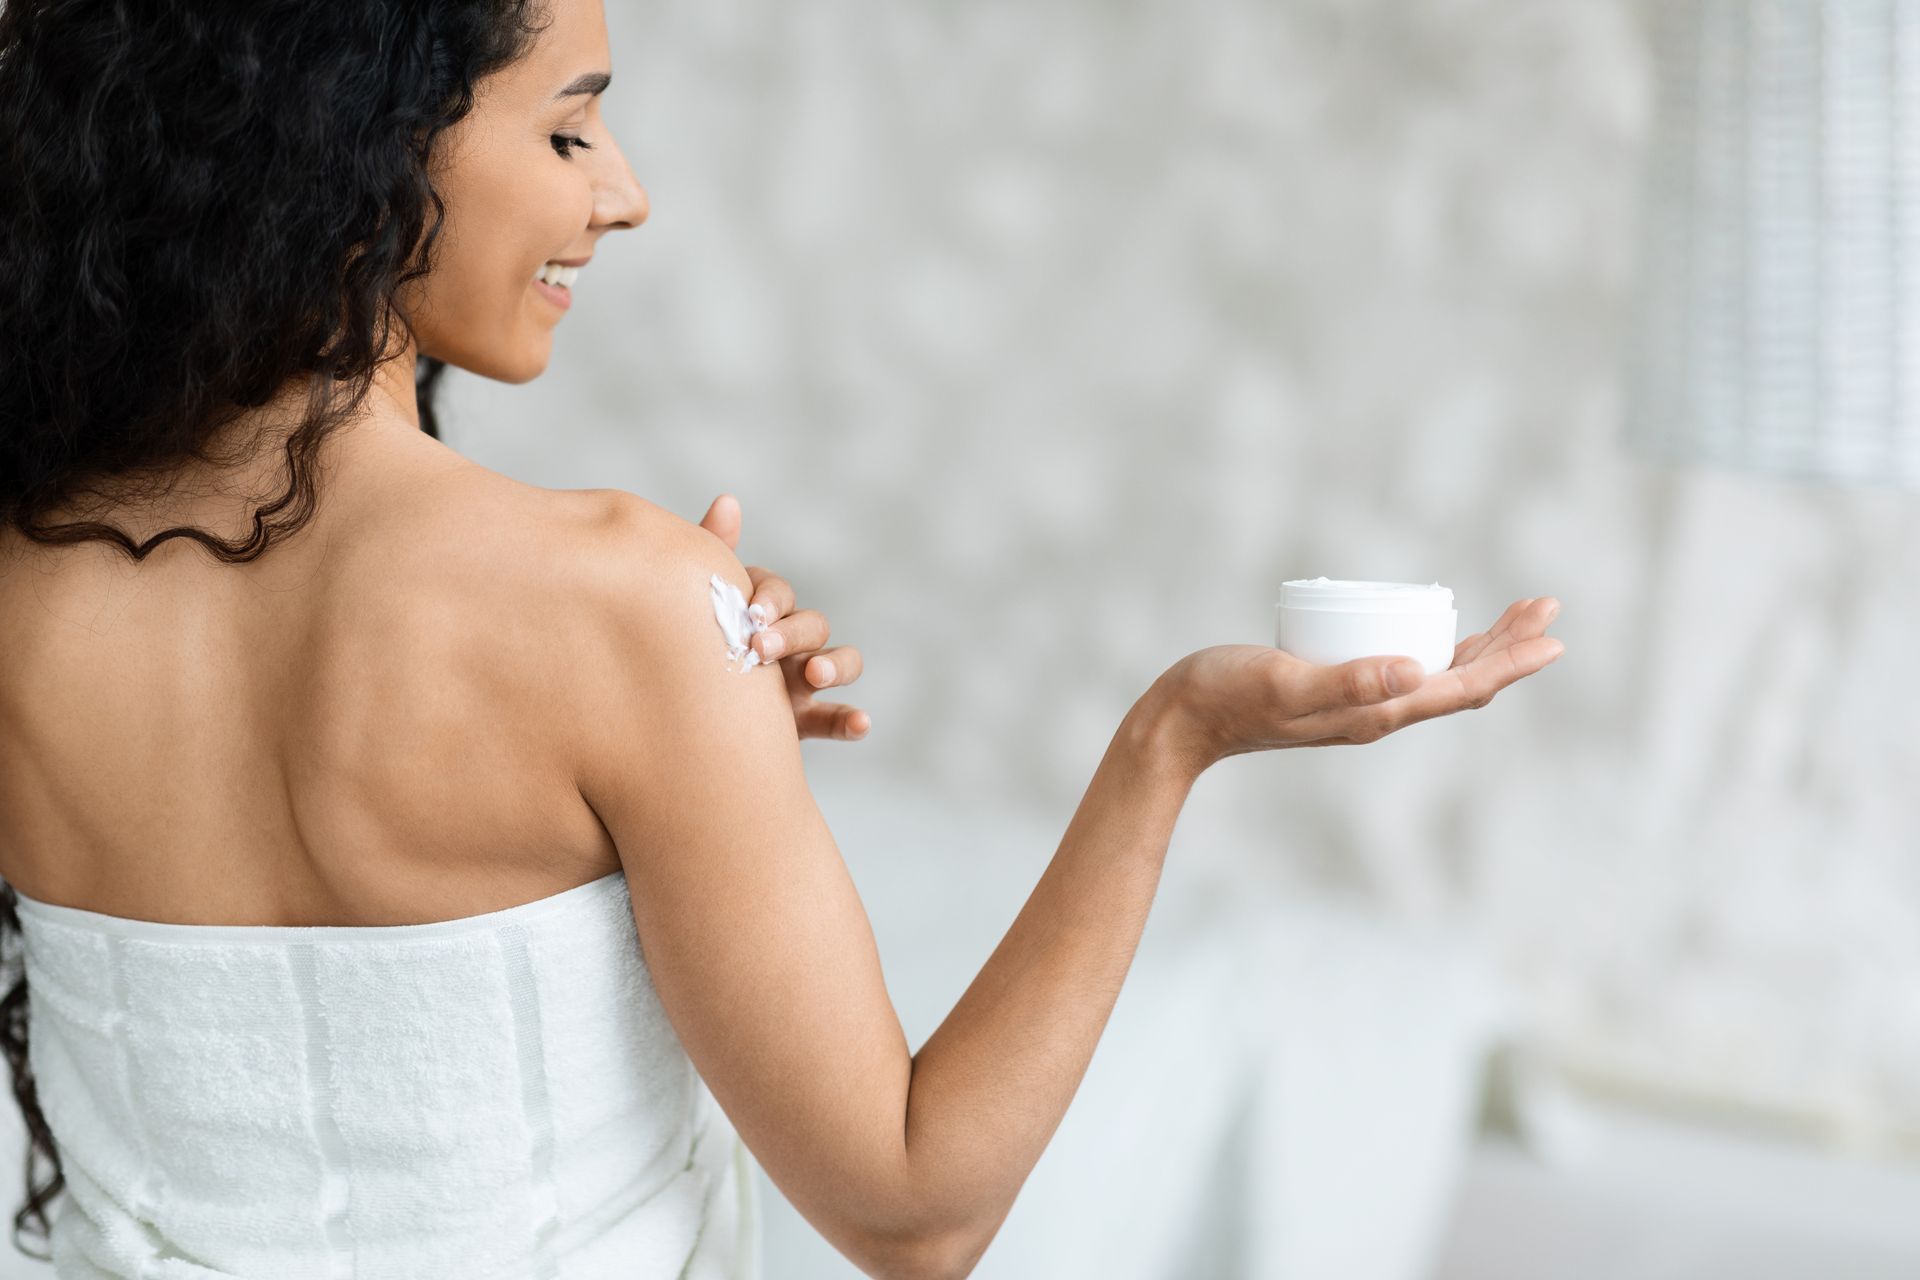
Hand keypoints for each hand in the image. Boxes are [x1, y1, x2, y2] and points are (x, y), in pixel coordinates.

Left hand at [698, 493, 871, 740]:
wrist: (667, 717)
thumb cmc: (680, 649)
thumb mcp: (693, 605)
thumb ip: (710, 556)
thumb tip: (728, 500)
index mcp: (759, 610)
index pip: (777, 592)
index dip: (770, 600)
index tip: (752, 614)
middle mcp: (787, 641)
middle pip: (812, 624)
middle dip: (793, 633)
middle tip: (762, 648)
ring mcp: (800, 681)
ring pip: (840, 662)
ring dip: (835, 665)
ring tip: (816, 674)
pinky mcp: (803, 720)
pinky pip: (834, 718)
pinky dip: (852, 720)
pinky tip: (861, 724)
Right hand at [1150, 596, 1564, 773]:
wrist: (1182, 722)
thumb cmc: (1227, 695)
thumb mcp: (1287, 682)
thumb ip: (1348, 681)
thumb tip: (1416, 672)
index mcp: (1376, 715)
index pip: (1462, 689)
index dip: (1512, 663)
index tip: (1552, 635)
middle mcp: (1377, 715)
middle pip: (1461, 683)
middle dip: (1509, 648)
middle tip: (1546, 607)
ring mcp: (1358, 706)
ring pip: (1438, 677)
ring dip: (1482, 648)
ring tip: (1515, 618)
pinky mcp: (1338, 691)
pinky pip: (1406, 671)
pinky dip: (1438, 649)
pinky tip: (1436, 631)